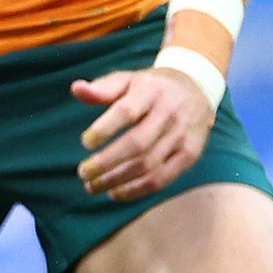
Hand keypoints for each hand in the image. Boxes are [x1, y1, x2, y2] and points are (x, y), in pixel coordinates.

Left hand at [72, 67, 211, 201]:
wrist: (197, 88)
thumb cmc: (151, 88)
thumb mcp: (128, 79)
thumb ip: (102, 88)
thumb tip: (76, 89)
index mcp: (151, 92)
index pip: (126, 112)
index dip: (104, 129)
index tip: (85, 142)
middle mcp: (169, 114)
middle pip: (137, 144)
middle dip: (106, 162)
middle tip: (82, 173)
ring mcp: (182, 136)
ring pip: (148, 165)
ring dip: (117, 180)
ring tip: (92, 186)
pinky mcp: (190, 155)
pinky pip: (162, 178)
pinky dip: (137, 190)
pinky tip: (115, 193)